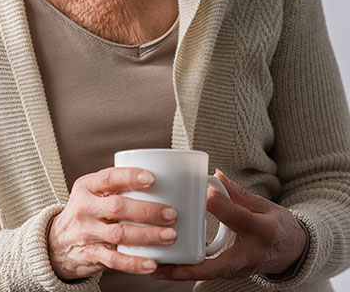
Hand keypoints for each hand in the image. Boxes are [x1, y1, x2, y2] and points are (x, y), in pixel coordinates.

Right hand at [48, 167, 178, 279]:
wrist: (58, 241)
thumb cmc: (86, 212)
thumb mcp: (92, 194)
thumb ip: (117, 188)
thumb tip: (164, 184)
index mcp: (86, 187)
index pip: (108, 178)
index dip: (130, 177)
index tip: (152, 179)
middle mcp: (84, 208)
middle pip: (117, 207)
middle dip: (147, 211)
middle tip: (172, 214)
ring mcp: (86, 232)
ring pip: (119, 233)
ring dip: (147, 235)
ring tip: (169, 236)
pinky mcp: (90, 254)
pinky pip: (114, 260)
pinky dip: (134, 263)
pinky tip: (152, 263)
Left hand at [153, 170, 307, 280]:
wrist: (293, 249)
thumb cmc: (275, 223)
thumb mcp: (262, 204)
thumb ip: (236, 192)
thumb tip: (214, 174)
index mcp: (262, 230)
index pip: (238, 218)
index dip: (220, 205)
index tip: (202, 193)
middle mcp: (252, 254)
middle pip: (219, 264)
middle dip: (190, 267)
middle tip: (163, 262)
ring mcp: (243, 269)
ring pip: (210, 274)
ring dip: (182, 273)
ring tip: (154, 267)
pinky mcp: (234, 273)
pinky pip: (209, 274)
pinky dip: (187, 271)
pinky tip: (164, 267)